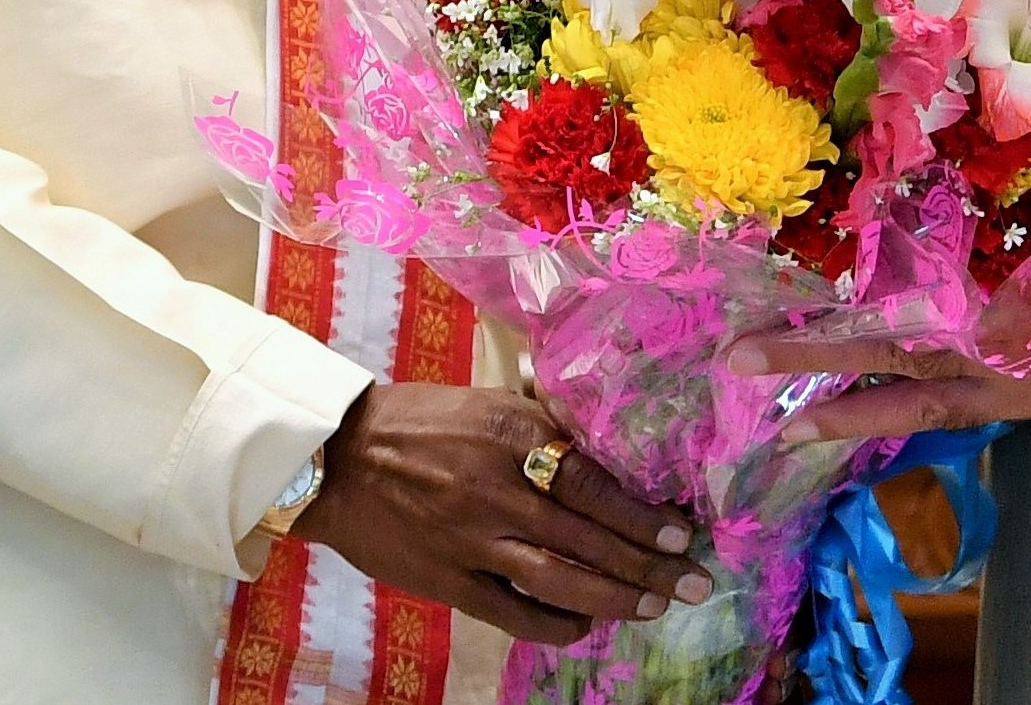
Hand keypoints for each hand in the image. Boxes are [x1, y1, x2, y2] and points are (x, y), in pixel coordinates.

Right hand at [294, 382, 712, 646]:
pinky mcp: (447, 580)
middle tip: (693, 582)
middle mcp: (498, 491)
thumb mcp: (491, 404)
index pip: (593, 485)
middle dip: (648, 565)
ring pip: (558, 581)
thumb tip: (611, 449)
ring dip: (614, 598)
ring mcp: (471, 541)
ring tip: (654, 607)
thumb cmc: (422, 421)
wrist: (338, 457)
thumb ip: (546, 427)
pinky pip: (512, 613)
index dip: (641, 517)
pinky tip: (586, 626)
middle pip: (588, 538)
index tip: (680, 534)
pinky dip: (555, 623)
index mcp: (513, 437)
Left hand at [726, 180, 1030, 444]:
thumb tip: (998, 87)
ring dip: (862, 401)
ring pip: (931, 398)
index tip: (784, 307)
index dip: (850, 317)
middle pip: (904, 368)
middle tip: (741, 365)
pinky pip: (970, 403)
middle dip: (822, 367)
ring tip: (793, 414)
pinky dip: (920, 403)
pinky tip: (883, 403)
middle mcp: (1022, 363)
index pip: (922, 320)